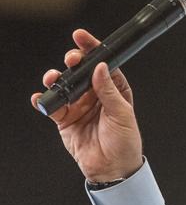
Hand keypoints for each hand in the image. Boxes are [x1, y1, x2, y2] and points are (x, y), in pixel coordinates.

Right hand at [31, 29, 142, 182]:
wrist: (112, 168)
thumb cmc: (125, 142)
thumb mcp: (122, 114)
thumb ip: (108, 91)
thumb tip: (100, 68)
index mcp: (114, 89)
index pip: (102, 64)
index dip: (93, 49)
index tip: (82, 37)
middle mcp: (96, 95)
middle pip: (81, 71)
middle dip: (73, 61)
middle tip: (71, 59)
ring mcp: (79, 105)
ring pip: (64, 85)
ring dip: (56, 78)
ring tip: (53, 78)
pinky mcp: (65, 119)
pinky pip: (52, 106)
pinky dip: (44, 100)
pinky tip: (41, 97)